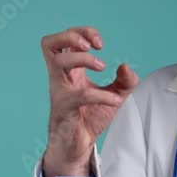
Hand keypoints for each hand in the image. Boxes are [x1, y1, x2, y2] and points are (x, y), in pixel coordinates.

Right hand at [40, 26, 137, 176]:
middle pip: (50, 43)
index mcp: (70, 69)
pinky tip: (114, 100)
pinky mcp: (64, 108)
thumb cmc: (89, 117)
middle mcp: (61, 76)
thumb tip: (126, 66)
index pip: (65, 38)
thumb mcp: (114, 96)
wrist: (78, 144)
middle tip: (94, 48)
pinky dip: (101, 95)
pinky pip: (80, 95)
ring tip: (102, 68)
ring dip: (83, 59)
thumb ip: (124, 81)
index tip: (100, 44)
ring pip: (58, 61)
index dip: (82, 32)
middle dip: (73, 36)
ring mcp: (60, 91)